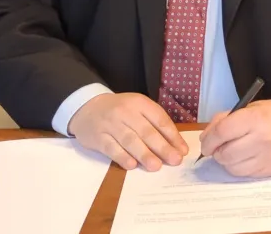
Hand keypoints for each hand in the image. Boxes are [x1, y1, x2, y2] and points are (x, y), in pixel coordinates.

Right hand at [67, 93, 188, 170]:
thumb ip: (154, 124)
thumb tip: (175, 145)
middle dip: (162, 147)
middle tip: (175, 160)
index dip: (172, 136)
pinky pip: (112, 148)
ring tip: (156, 166)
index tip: (183, 150)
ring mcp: (110, 124)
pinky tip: (132, 165)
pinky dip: (122, 157)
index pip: (159, 119)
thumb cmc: (120, 111)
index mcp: (140, 103)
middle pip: (146, 131)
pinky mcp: (98, 137)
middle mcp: (125, 112)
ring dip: (144, 154)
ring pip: (130, 140)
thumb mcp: (138, 108)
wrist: (87, 108)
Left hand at [198, 100, 270, 177]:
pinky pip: (244, 174)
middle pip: (225, 154)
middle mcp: (262, 140)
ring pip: (233, 168)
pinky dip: (239, 167)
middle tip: (217, 148)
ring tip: (231, 152)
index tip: (206, 143)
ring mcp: (267, 158)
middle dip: (216, 152)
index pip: (222, 132)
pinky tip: (243, 158)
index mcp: (255, 119)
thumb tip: (207, 138)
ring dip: (226, 161)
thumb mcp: (250, 108)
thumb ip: (226, 120)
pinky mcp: (270, 171)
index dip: (209, 139)